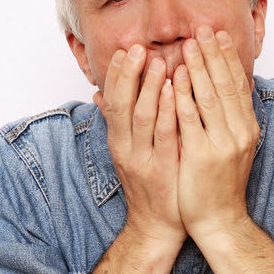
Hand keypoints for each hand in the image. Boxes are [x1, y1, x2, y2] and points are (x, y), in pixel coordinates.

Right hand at [93, 44, 185, 243]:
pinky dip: (168, 111)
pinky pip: (165, 135)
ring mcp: (143, 159)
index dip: (116, 75)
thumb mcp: (127, 150)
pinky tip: (175, 91)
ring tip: (158, 61)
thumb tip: (98, 92)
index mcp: (117, 141)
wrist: (158, 225)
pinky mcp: (163, 168)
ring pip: (142, 117)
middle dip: (129, 75)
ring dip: (149, 87)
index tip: (123, 50)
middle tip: (137, 47)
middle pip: (122, 105)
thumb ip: (116, 121)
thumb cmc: (147, 183)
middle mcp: (125, 148)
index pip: (112, 101)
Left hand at [173, 26, 260, 238]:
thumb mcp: (231, 146)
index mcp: (246, 127)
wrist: (219, 220)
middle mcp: (239, 132)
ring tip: (188, 45)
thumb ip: (227, 117)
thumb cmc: (219, 182)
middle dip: (213, 54)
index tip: (218, 35)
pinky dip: (183, 97)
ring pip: (210, 97)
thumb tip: (219, 88)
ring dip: (198, 68)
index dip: (227, 58)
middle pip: (225, 85)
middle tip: (202, 29)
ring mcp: (223, 144)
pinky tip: (175, 78)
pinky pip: (191, 120)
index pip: (238, 84)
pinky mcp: (203, 156)